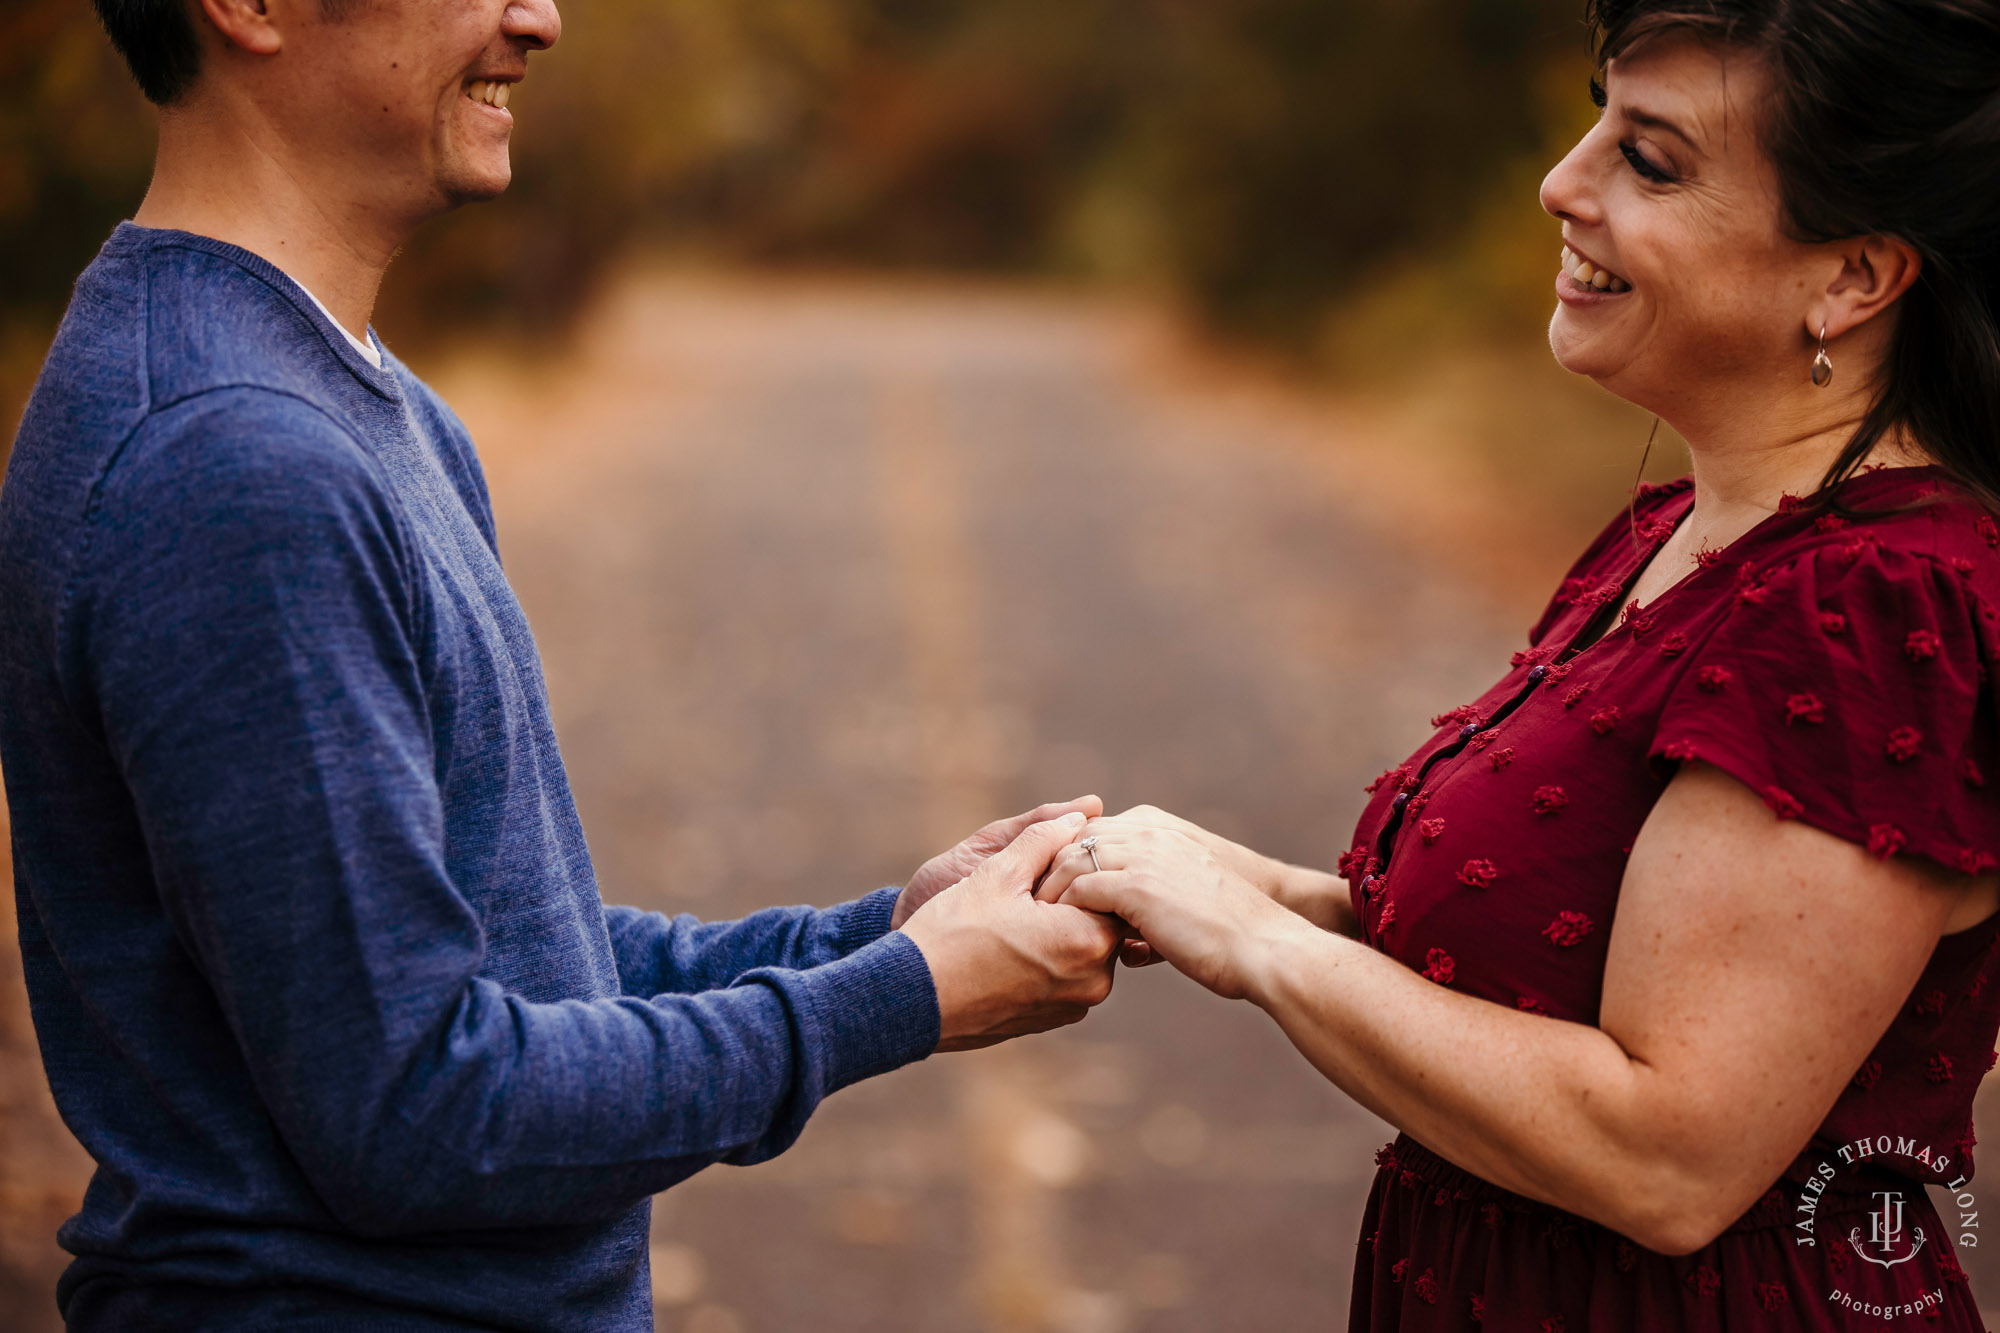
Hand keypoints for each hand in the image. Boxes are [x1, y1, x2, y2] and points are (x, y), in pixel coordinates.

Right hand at [899, 812, 1123, 1050]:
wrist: (908, 999)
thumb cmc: (951, 933)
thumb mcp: (998, 873)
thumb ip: (1045, 837)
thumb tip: (1081, 815)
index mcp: (1088, 941)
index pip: (1108, 889)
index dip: (1079, 867)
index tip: (1046, 863)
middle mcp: (1093, 981)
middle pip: (1100, 919)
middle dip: (1072, 897)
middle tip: (1027, 887)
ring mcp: (1073, 1006)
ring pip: (1082, 948)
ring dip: (1060, 926)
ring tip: (1014, 916)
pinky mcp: (1051, 1019)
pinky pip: (1063, 976)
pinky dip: (1046, 955)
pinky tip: (1008, 945)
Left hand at [1037, 820, 1298, 1000]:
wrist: (1266, 946)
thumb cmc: (1233, 936)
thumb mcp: (1189, 904)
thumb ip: (1155, 907)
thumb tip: (1127, 945)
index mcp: (1158, 826)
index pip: (1091, 830)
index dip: (1066, 860)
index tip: (1047, 892)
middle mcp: (1147, 831)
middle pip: (1072, 838)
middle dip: (1046, 869)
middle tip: (1025, 905)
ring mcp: (1142, 855)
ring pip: (1069, 861)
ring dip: (1047, 891)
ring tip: (1032, 923)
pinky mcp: (1137, 886)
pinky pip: (1080, 890)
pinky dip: (1063, 911)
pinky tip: (1056, 936)